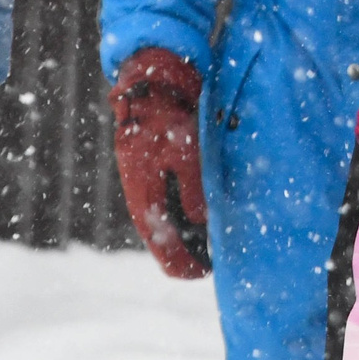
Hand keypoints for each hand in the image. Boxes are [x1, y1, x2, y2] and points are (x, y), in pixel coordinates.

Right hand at [109, 46, 208, 278]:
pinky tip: (205, 210)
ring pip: (168, 220)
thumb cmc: (170, 120)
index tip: (205, 275)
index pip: (164, 251)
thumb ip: (193, 192)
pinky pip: (169, 200)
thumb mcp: (187, 157)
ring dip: (189, 233)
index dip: (185, 268)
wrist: (153, 84)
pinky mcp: (153, 169)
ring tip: (213, 240)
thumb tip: (202, 225)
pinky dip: (186, 211)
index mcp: (146, 201)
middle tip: (215, 261)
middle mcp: (143, 197)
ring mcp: (146, 183)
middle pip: (166, 240)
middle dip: (190, 252)